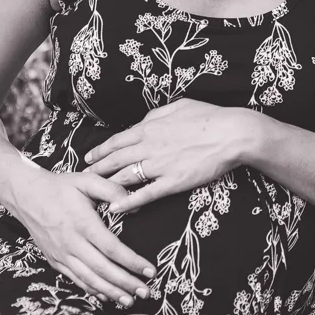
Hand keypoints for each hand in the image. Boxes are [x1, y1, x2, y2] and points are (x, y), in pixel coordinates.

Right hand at [10, 167, 155, 306]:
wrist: (26, 195)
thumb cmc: (61, 187)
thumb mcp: (88, 180)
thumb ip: (113, 190)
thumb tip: (135, 207)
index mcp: (83, 223)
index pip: (113, 249)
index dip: (133, 262)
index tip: (151, 271)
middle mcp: (72, 243)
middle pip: (103, 270)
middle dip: (127, 284)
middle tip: (146, 293)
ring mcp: (62, 255)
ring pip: (90, 279)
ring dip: (111, 292)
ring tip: (130, 300)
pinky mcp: (55, 260)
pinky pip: (76, 279)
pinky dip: (92, 290)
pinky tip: (107, 296)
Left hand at [83, 98, 259, 212]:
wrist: (232, 133)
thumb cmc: (209, 117)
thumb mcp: (179, 106)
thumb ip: (157, 114)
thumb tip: (144, 121)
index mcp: (151, 127)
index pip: (117, 140)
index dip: (101, 150)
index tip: (89, 157)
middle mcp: (150, 146)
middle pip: (115, 159)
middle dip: (96, 169)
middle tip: (82, 178)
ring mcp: (160, 165)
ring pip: (125, 176)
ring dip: (106, 185)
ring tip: (93, 193)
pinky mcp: (173, 182)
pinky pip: (145, 194)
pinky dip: (128, 201)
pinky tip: (115, 208)